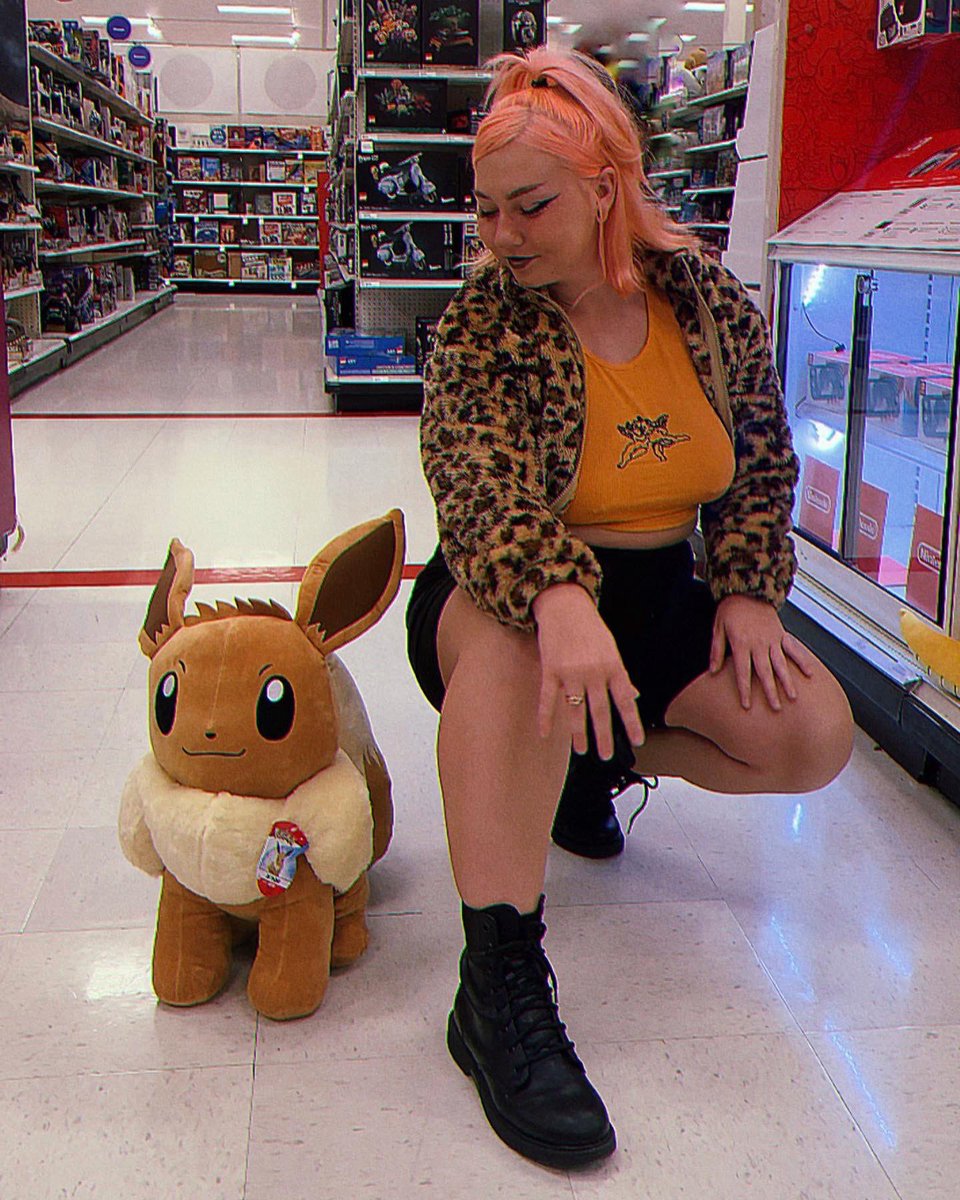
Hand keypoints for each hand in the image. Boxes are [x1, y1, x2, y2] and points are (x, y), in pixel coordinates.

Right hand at [532, 583, 644, 758]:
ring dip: (578, 733)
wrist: (565, 605)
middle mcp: (593, 672)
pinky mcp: (550, 670)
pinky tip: (545, 733)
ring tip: (582, 750)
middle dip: (604, 736)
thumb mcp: (611, 648)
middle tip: (607, 755)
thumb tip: (633, 695)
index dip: (632, 722)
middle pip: (600, 711)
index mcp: (613, 666)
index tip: (637, 741)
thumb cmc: (590, 627)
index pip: (625, 700)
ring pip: (575, 710)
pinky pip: (548, 699)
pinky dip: (546, 717)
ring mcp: (571, 672)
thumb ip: (620, 675)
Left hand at [709, 594, 815, 711]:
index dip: (744, 690)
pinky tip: (810, 674)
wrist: (748, 589)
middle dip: (770, 692)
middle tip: (775, 708)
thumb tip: (713, 671)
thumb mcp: (717, 628)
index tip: (747, 705)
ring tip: (793, 697)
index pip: (743, 672)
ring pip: (781, 664)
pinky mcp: (781, 635)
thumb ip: (717, 651)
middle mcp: (759, 644)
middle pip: (765, 672)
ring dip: (787, 682)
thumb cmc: (731, 609)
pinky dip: (802, 661)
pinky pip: (793, 650)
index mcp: (741, 643)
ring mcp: (772, 640)